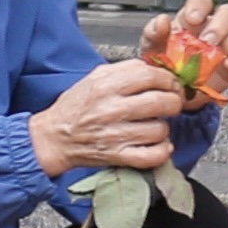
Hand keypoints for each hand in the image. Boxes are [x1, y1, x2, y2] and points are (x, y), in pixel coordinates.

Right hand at [32, 57, 187, 175]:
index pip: (151, 75)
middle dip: (173, 103)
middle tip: (170, 104)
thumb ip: (125, 71)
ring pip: (160, 129)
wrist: (54, 137)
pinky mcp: (117, 156)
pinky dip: (162, 151)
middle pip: (162, 102)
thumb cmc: (76, 107)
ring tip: (154, 126)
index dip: (168, 80)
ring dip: (163, 128)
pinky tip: (158, 145)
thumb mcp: (95, 77)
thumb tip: (156, 70)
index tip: (171, 85)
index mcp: (106, 84)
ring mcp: (115, 134)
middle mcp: (111, 108)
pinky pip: (152, 155)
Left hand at [141, 0, 227, 94]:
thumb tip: (162, 21)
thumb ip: (154, 32)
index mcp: (194, 18)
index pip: (203, 1)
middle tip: (207, 41)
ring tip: (219, 55)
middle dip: (220, 25)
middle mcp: (215, 26)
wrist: (173, 93)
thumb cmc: (165, 65)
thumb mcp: (152, 48)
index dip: (201, 6)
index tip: (193, 19)